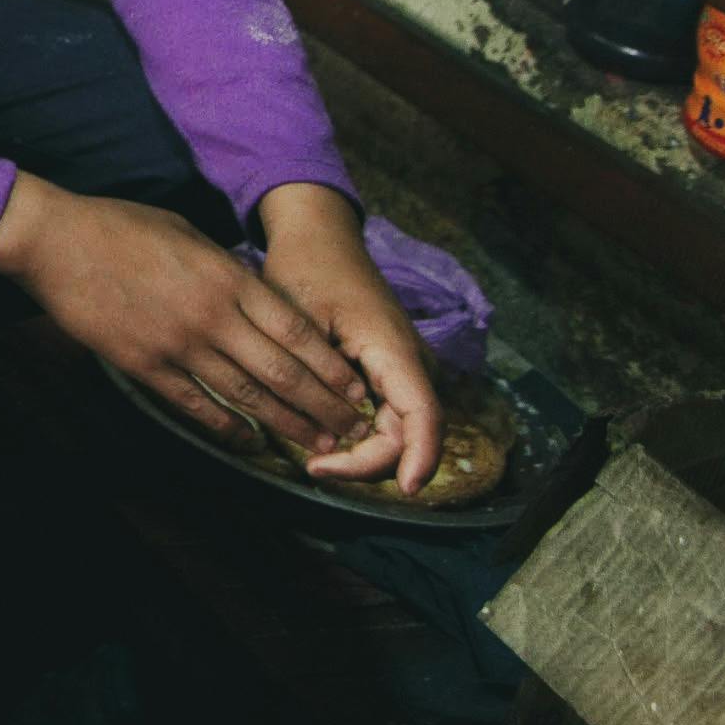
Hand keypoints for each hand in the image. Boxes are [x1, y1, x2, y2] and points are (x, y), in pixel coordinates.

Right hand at [0, 177, 375, 461]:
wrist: (55, 241)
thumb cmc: (120, 226)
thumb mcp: (189, 233)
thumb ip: (227, 267)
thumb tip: (255, 293)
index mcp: (228, 278)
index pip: (297, 330)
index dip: (331, 365)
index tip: (355, 388)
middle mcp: (212, 316)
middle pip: (283, 371)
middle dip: (323, 405)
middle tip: (351, 429)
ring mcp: (178, 344)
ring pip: (247, 394)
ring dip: (287, 424)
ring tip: (318, 445)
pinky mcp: (144, 365)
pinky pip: (196, 404)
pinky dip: (227, 427)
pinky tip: (251, 443)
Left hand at [252, 183, 442, 490]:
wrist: (318, 235)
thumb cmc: (306, 269)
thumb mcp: (301, 319)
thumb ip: (318, 374)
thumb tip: (336, 429)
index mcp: (394, 348)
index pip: (424, 415)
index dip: (421, 456)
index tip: (406, 489)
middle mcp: (409, 362)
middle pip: (409, 432)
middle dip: (371, 462)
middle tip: (316, 468)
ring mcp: (403, 367)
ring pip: (398, 428)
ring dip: (367, 453)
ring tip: (318, 461)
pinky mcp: (390, 369)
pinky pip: (388, 414)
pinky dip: (363, 436)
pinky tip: (328, 442)